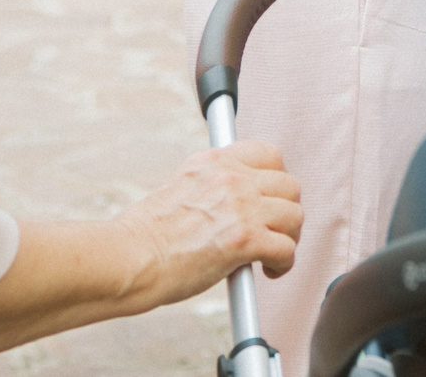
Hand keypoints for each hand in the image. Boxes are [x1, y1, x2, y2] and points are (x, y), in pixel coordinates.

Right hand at [113, 142, 301, 303]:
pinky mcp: (244, 240)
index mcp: (214, 161)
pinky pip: (287, 249)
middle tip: (273, 232)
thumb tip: (236, 206)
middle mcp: (231, 177)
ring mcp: (240, 207)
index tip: (270, 199)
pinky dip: (283, 264)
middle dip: (286, 212)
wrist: (130, 258)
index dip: (277, 180)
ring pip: (295, 216)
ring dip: (288, 238)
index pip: (269, 154)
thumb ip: (212, 187)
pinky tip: (268, 271)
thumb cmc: (147, 236)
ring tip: (271, 255)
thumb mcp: (181, 188)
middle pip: (290, 186)